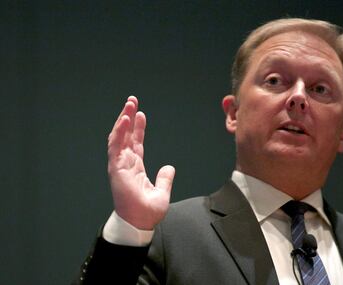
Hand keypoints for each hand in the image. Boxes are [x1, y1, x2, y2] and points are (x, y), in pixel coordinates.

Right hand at [107, 96, 174, 229]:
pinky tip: (125, 119)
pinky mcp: (116, 168)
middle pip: (126, 136)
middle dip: (128, 117)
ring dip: (123, 120)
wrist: (139, 223)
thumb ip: (165, 178)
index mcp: (135, 167)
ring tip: (129, 104)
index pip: (136, 143)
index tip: (141, 114)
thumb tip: (170, 167)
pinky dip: (119, 132)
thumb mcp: (162, 191)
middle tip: (132, 101)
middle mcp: (126, 163)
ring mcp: (120, 165)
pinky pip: (116, 146)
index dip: (138, 128)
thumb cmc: (147, 211)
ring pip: (119, 137)